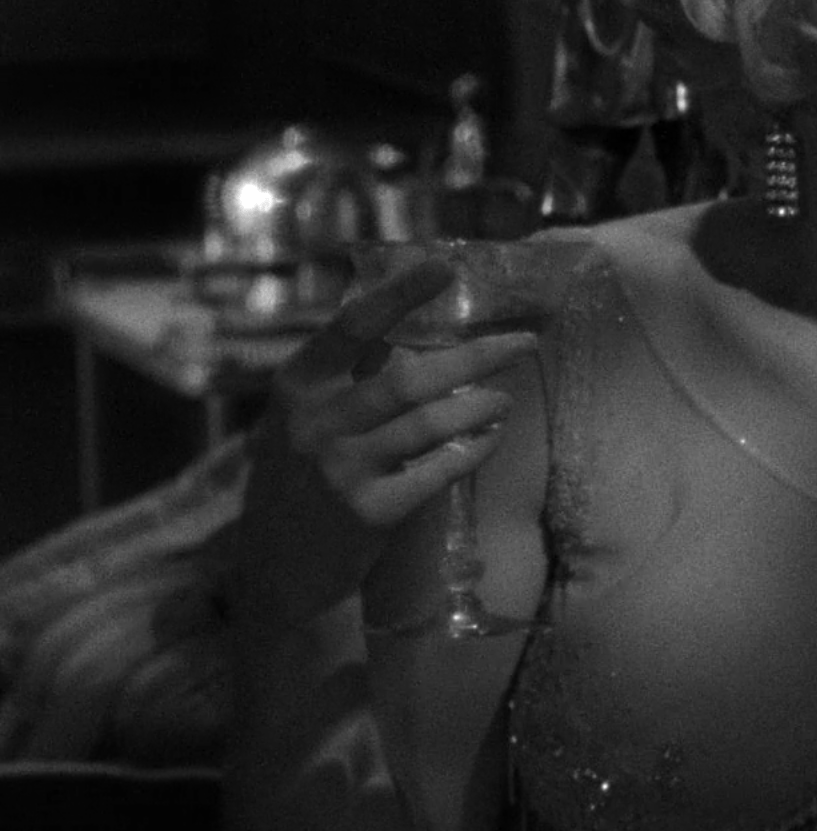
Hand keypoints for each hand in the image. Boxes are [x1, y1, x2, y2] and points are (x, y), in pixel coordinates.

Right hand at [232, 259, 540, 632]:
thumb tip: (410, 324)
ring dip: (481, 406)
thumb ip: (348, 372)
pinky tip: (491, 437)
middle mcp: (316, 423)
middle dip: (476, 356)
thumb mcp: (304, 414)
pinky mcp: (371, 512)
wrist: (276, 564)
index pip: (352, 327)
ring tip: (507, 397)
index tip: (444, 266)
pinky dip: (474, 450)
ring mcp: (342, 470)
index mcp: (298, 386)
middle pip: (409, 379)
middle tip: (525, 343)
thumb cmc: (302, 471)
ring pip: (431, 425)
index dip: (399, 294)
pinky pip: (440, 471)